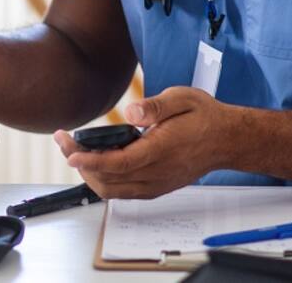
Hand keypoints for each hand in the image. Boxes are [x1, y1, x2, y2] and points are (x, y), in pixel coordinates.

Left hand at [54, 87, 235, 198]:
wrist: (227, 140)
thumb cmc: (204, 117)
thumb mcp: (182, 98)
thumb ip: (155, 106)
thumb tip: (131, 112)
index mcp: (160, 151)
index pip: (117, 163)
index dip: (89, 160)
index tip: (69, 151)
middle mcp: (156, 173)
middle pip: (109, 180)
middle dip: (80, 163)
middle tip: (65, 142)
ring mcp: (156, 184)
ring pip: (113, 190)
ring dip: (90, 174)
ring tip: (76, 151)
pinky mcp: (157, 187)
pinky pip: (124, 192)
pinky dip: (105, 180)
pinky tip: (97, 162)